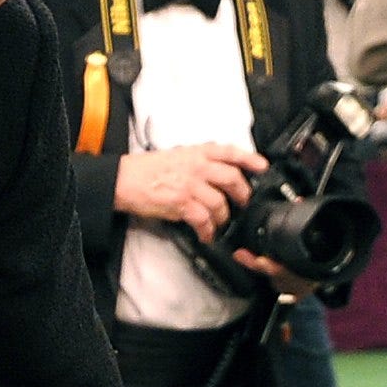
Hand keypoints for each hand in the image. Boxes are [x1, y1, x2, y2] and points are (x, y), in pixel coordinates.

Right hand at [114, 144, 265, 237]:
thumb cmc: (148, 170)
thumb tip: (218, 172)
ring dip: (223, 217)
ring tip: (219, 223)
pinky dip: (207, 230)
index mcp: (197, 152)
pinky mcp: (181, 203)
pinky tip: (206, 234)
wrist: (124, 179)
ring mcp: (190, 184)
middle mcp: (197, 166)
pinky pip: (204, 219)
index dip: (250, 159)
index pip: (230, 152)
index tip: (262, 167)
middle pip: (233, 179)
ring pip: (220, 203)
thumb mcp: (178, 155)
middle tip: (243, 203)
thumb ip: (200, 160)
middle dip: (242, 194)